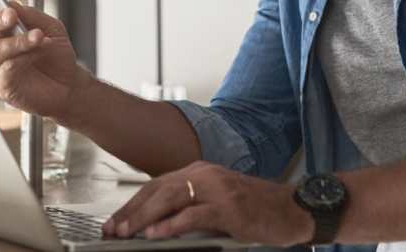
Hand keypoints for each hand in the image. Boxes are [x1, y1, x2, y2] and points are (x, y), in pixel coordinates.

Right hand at [0, 0, 90, 120]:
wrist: (69, 85)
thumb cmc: (56, 56)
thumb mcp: (50, 27)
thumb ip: (31, 15)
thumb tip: (12, 5)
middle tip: (11, 16)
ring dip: (18, 41)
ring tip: (38, 36)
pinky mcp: (2, 86)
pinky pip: (6, 68)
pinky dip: (24, 57)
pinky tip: (38, 53)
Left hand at [100, 161, 312, 245]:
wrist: (294, 208)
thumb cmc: (257, 208)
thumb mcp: (217, 202)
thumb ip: (190, 207)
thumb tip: (156, 224)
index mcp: (199, 171)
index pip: (156, 185)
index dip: (132, 204)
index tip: (114, 221)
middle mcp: (205, 174)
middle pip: (157, 190)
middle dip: (131, 211)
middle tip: (112, 229)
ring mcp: (217, 189)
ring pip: (170, 199)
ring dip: (144, 217)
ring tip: (126, 232)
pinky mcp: (229, 207)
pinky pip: (193, 215)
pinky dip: (171, 225)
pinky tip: (155, 234)